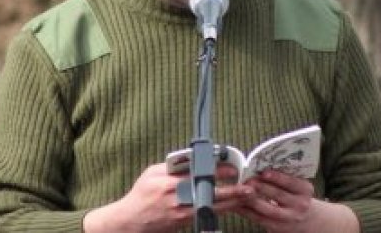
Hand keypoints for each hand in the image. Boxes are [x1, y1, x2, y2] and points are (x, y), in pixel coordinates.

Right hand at [83, 163, 253, 232]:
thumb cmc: (141, 194)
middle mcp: (177, 199)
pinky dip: (221, 209)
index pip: (198, 174)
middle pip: (210, 194)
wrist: (132, 221)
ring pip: (212, 207)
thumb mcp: (152, 173)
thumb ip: (173, 166)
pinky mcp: (185, 222)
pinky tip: (233, 205)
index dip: (217, 172)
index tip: (232, 169)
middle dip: (231, 192)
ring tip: (246, 196)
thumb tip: (192, 157)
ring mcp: (182, 213)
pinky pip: (206, 214)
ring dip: (231, 202)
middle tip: (248, 187)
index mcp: (168, 183)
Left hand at [234, 171, 358, 232]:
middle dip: (262, 188)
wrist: (310, 219)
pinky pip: (261, 219)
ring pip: (269, 210)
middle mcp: (300, 204)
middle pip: (279, 196)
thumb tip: (262, 163)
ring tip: (242, 192)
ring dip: (253, 200)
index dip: (277, 177)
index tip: (264, 172)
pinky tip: (238, 204)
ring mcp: (289, 218)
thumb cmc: (298, 195)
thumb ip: (285, 176)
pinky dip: (248, 212)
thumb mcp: (299, 185)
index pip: (291, 182)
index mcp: (305, 189)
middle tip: (248, 180)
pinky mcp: (278, 228)